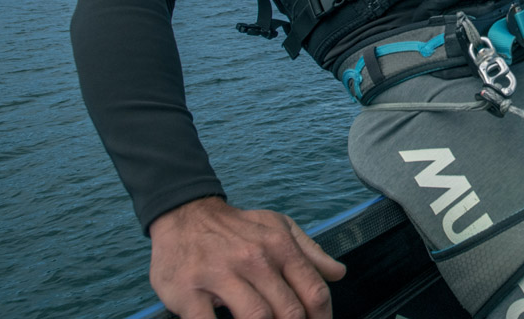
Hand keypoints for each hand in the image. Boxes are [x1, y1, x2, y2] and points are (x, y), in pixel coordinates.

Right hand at [149, 197, 344, 318]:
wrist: (185, 215)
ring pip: (256, 317)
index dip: (322, 318)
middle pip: (289, 310)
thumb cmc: (238, 228)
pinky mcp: (188, 291)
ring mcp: (220, 275)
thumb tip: (339, 273)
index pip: (314, 291)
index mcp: (280, 247)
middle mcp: (254, 260)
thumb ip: (310, 252)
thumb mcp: (279, 227)